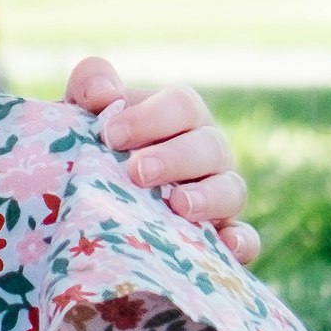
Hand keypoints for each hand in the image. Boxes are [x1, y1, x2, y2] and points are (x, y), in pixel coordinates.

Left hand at [59, 53, 259, 263]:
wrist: (91, 197)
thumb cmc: (96, 147)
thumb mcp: (84, 112)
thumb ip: (90, 84)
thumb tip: (102, 94)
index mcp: (181, 116)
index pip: (181, 105)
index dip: (150, 118)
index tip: (111, 135)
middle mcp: (207, 152)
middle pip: (209, 146)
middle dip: (174, 158)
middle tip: (137, 172)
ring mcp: (219, 194)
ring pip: (231, 190)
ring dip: (208, 197)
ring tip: (179, 206)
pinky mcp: (222, 235)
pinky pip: (246, 239)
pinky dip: (242, 241)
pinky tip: (226, 247)